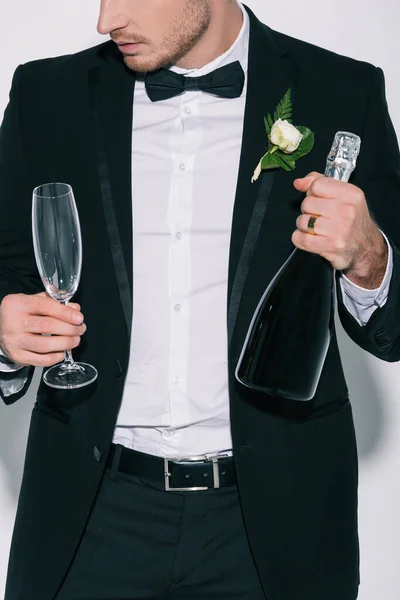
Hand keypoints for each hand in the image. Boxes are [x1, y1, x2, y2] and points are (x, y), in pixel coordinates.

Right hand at [0, 292, 85, 366]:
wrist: (0, 327)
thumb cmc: (22, 313)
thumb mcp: (34, 301)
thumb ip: (55, 302)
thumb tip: (75, 309)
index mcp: (18, 304)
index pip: (45, 306)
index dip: (65, 313)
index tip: (79, 318)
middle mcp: (13, 323)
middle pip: (47, 326)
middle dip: (69, 329)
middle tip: (81, 329)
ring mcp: (14, 341)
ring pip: (44, 345)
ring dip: (65, 343)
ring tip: (75, 340)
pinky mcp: (17, 356)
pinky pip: (40, 360)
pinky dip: (56, 357)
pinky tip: (63, 352)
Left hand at [292, 172, 387, 287]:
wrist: (366, 248)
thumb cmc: (352, 221)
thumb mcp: (344, 196)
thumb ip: (320, 184)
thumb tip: (299, 182)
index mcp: (350, 194)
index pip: (316, 185)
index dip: (312, 193)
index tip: (319, 200)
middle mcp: (347, 210)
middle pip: (307, 203)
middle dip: (309, 211)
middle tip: (320, 217)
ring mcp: (339, 229)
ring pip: (302, 221)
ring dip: (305, 226)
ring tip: (318, 229)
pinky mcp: (330, 245)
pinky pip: (299, 238)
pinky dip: (300, 239)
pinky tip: (312, 238)